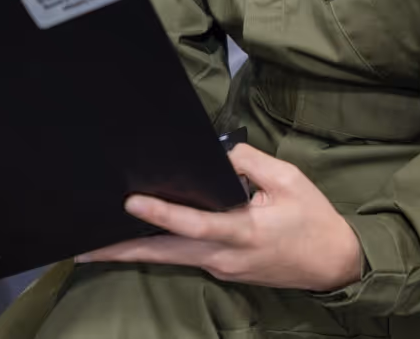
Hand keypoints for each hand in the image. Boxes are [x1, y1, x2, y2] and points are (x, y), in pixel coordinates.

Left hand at [79, 144, 362, 292]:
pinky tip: (134, 239)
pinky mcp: (221, 268)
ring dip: (134, 251)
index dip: (162, 213)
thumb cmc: (312, 218)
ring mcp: (220, 267)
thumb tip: (213, 152)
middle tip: (84, 247)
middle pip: (165, 253)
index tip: (131, 202)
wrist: (335, 264)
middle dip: (123, 251)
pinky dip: (157, 248)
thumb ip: (248, 161)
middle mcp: (223, 256)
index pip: (195, 223)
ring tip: (95, 245)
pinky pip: (183, 257)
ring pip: (170, 257)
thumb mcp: (288, 180)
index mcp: (242, 231)